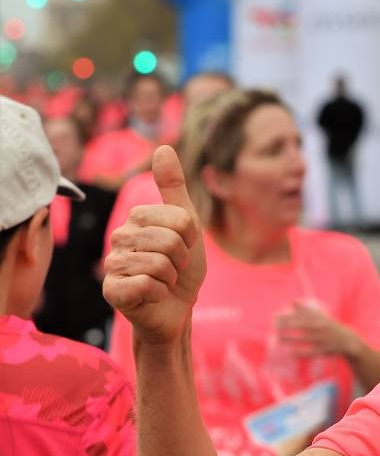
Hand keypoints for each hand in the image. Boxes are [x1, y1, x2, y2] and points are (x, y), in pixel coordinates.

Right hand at [103, 146, 205, 345]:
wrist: (177, 309)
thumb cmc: (182, 267)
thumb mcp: (187, 225)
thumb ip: (174, 188)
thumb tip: (163, 147)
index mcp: (136, 219)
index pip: (179, 220)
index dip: (190, 239)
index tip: (184, 249)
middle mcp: (118, 238)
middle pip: (169, 240)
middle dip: (181, 259)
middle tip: (174, 268)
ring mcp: (112, 265)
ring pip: (158, 263)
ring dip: (171, 278)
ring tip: (163, 281)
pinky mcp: (112, 291)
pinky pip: (146, 285)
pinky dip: (159, 293)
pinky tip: (152, 295)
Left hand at [275, 300, 358, 359]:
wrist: (348, 340)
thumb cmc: (330, 327)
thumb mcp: (321, 316)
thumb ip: (306, 310)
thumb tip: (293, 302)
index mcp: (319, 318)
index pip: (301, 315)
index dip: (288, 316)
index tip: (275, 317)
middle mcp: (321, 327)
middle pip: (301, 325)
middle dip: (287, 326)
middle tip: (274, 327)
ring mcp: (322, 339)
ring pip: (304, 338)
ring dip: (290, 338)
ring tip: (278, 339)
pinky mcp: (324, 350)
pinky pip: (310, 351)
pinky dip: (300, 352)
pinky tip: (290, 353)